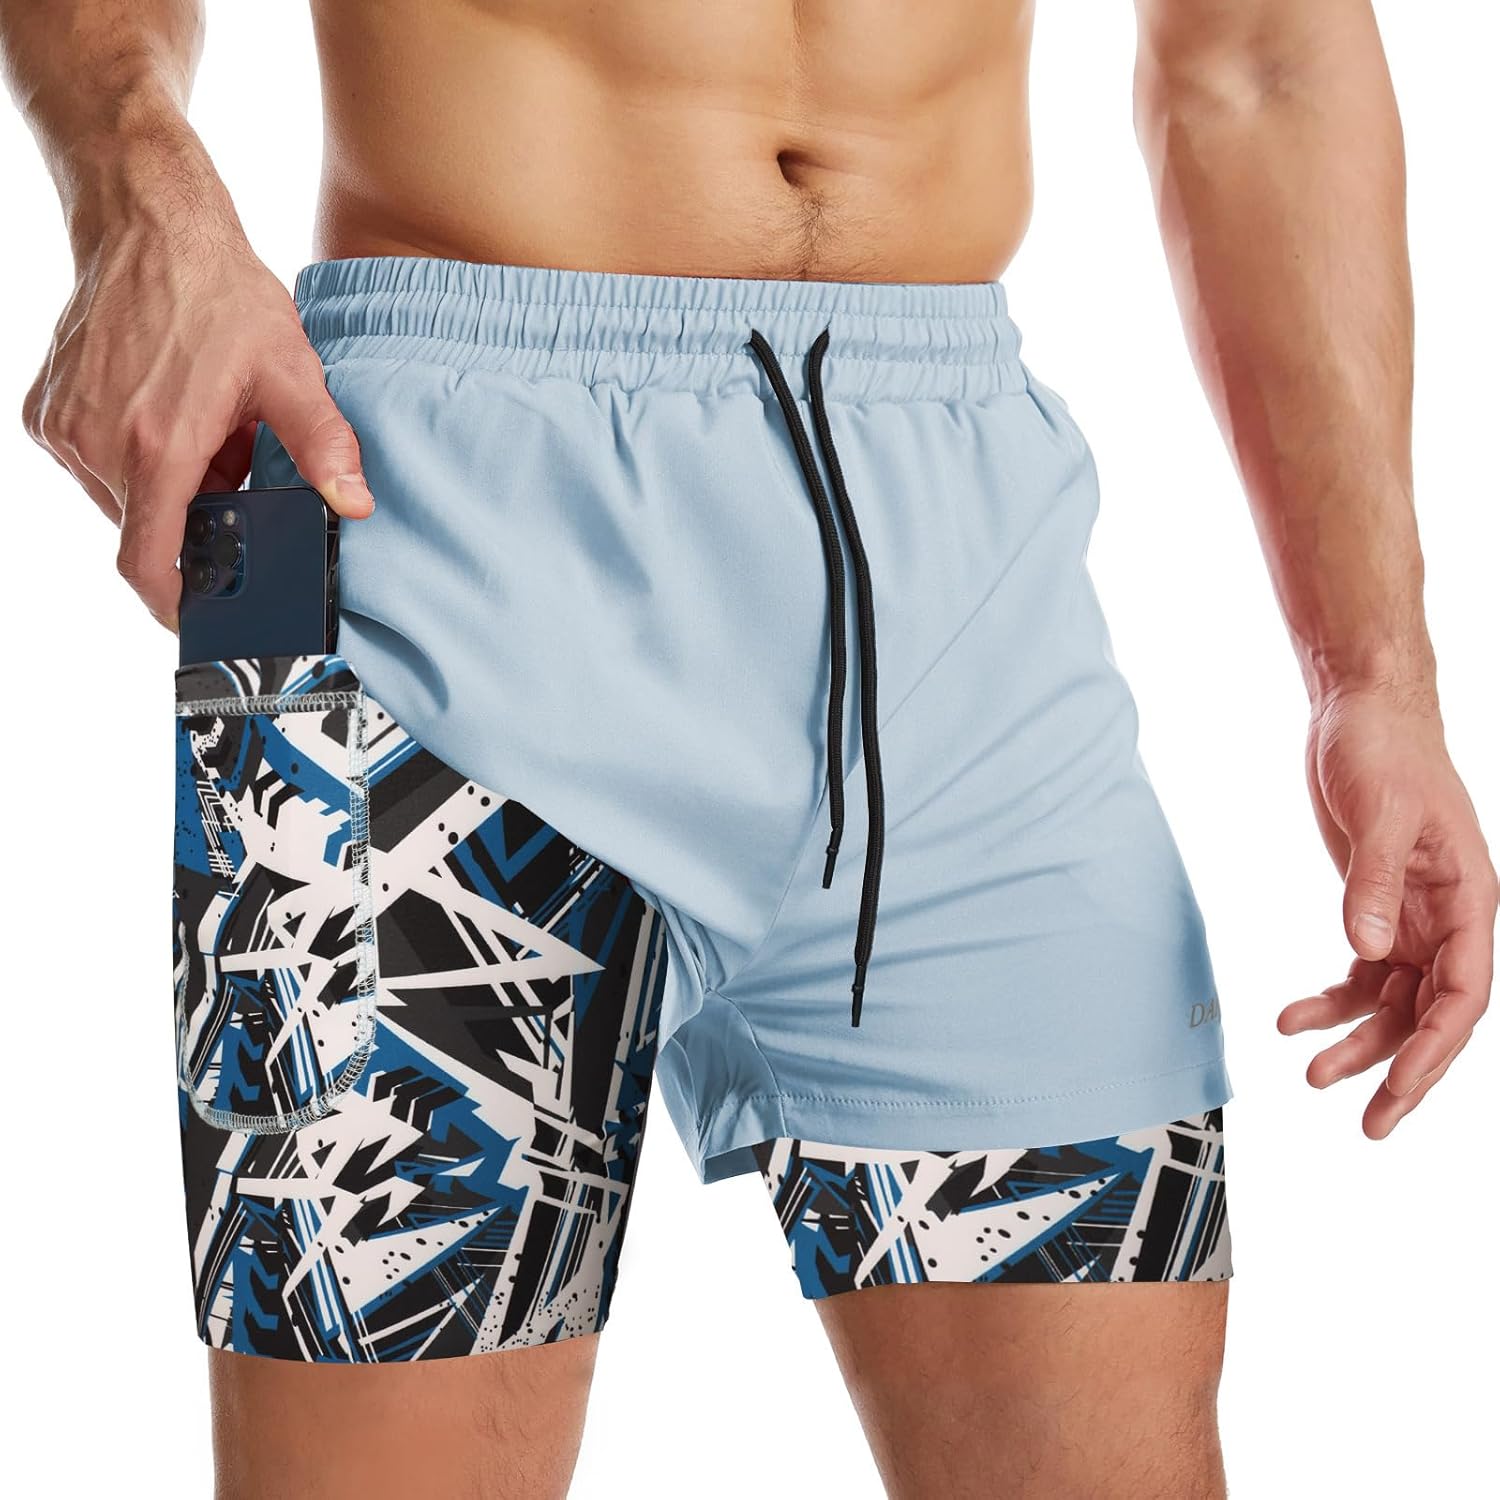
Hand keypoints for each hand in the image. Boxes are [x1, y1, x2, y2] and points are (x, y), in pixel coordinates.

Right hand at [22, 138, 372, 628]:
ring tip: (201, 425)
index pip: (148, 563)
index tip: (199, 616)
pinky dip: (135, 456)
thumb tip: (355, 504)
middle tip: (231, 464)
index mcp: (157, 446)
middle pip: (148, 526)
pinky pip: (96, 464)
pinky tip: (163, 407)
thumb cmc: (219, 294)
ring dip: (166, 482)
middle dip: (193, 514)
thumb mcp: (289, 371)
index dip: (174, 602)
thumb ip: (323, 445)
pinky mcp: (45, 410)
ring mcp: (64, 427)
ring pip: (122, 497)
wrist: (147, 223)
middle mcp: (98, 442)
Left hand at [1280, 683, 1496, 1136]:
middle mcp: (1449, 919)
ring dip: (1359, 1041)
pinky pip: (1363, 973)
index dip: (1436, 1047)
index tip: (1399, 1085)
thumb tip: (1368, 947)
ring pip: (1395, 1002)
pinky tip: (1295, 1018)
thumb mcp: (1380, 813)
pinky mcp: (1377, 908)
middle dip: (1404, 1070)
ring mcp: (1413, 918)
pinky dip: (1334, 1001)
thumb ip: (1374, 882)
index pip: (1464, 993)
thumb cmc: (1385, 751)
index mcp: (1469, 901)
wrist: (1361, 714)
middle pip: (1434, 1015)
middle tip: (1370, 1124)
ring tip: (1311, 1073)